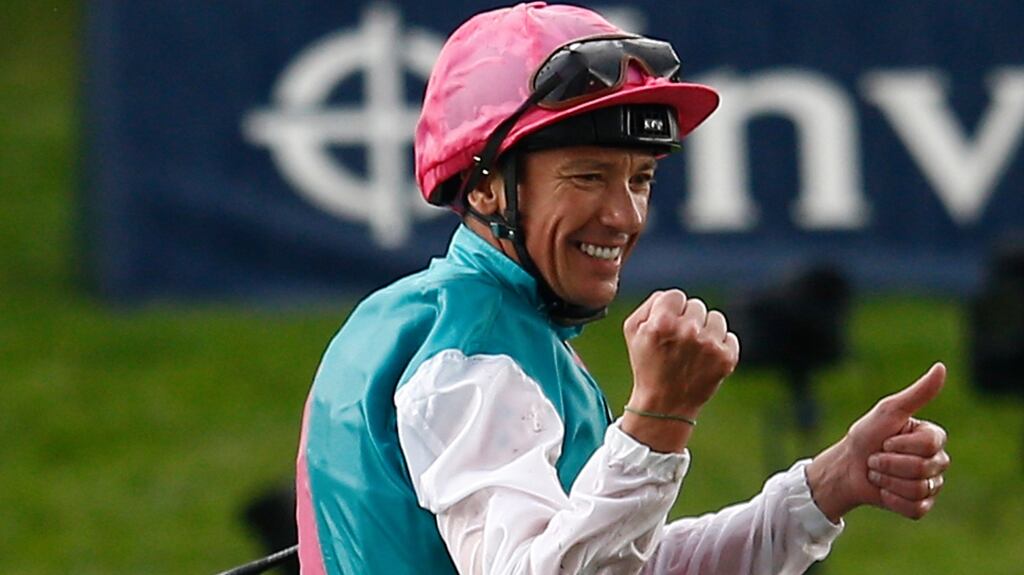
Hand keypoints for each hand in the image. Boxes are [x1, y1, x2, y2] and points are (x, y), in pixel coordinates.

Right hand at [619, 290, 738, 451]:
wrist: (665, 405)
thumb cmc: (648, 365)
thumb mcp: (633, 331)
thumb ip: (650, 304)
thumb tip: (670, 296)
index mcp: (662, 322)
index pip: (676, 296)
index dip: (671, 310)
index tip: (667, 326)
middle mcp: (688, 331)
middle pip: (696, 306)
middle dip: (688, 320)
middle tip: (679, 343)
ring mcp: (710, 345)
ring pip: (715, 318)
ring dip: (706, 330)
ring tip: (693, 350)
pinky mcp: (727, 358)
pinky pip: (729, 336)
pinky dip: (720, 346)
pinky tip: (705, 359)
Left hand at [807, 363, 950, 521]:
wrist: (847, 467)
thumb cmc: (867, 435)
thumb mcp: (889, 411)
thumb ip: (918, 393)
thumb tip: (942, 367)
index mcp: (933, 437)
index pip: (930, 446)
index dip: (900, 445)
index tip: (885, 440)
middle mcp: (937, 461)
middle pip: (924, 469)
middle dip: (889, 463)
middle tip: (876, 458)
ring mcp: (930, 485)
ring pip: (919, 489)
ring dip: (888, 481)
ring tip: (877, 472)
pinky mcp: (920, 506)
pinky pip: (915, 508)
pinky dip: (892, 499)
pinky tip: (883, 491)